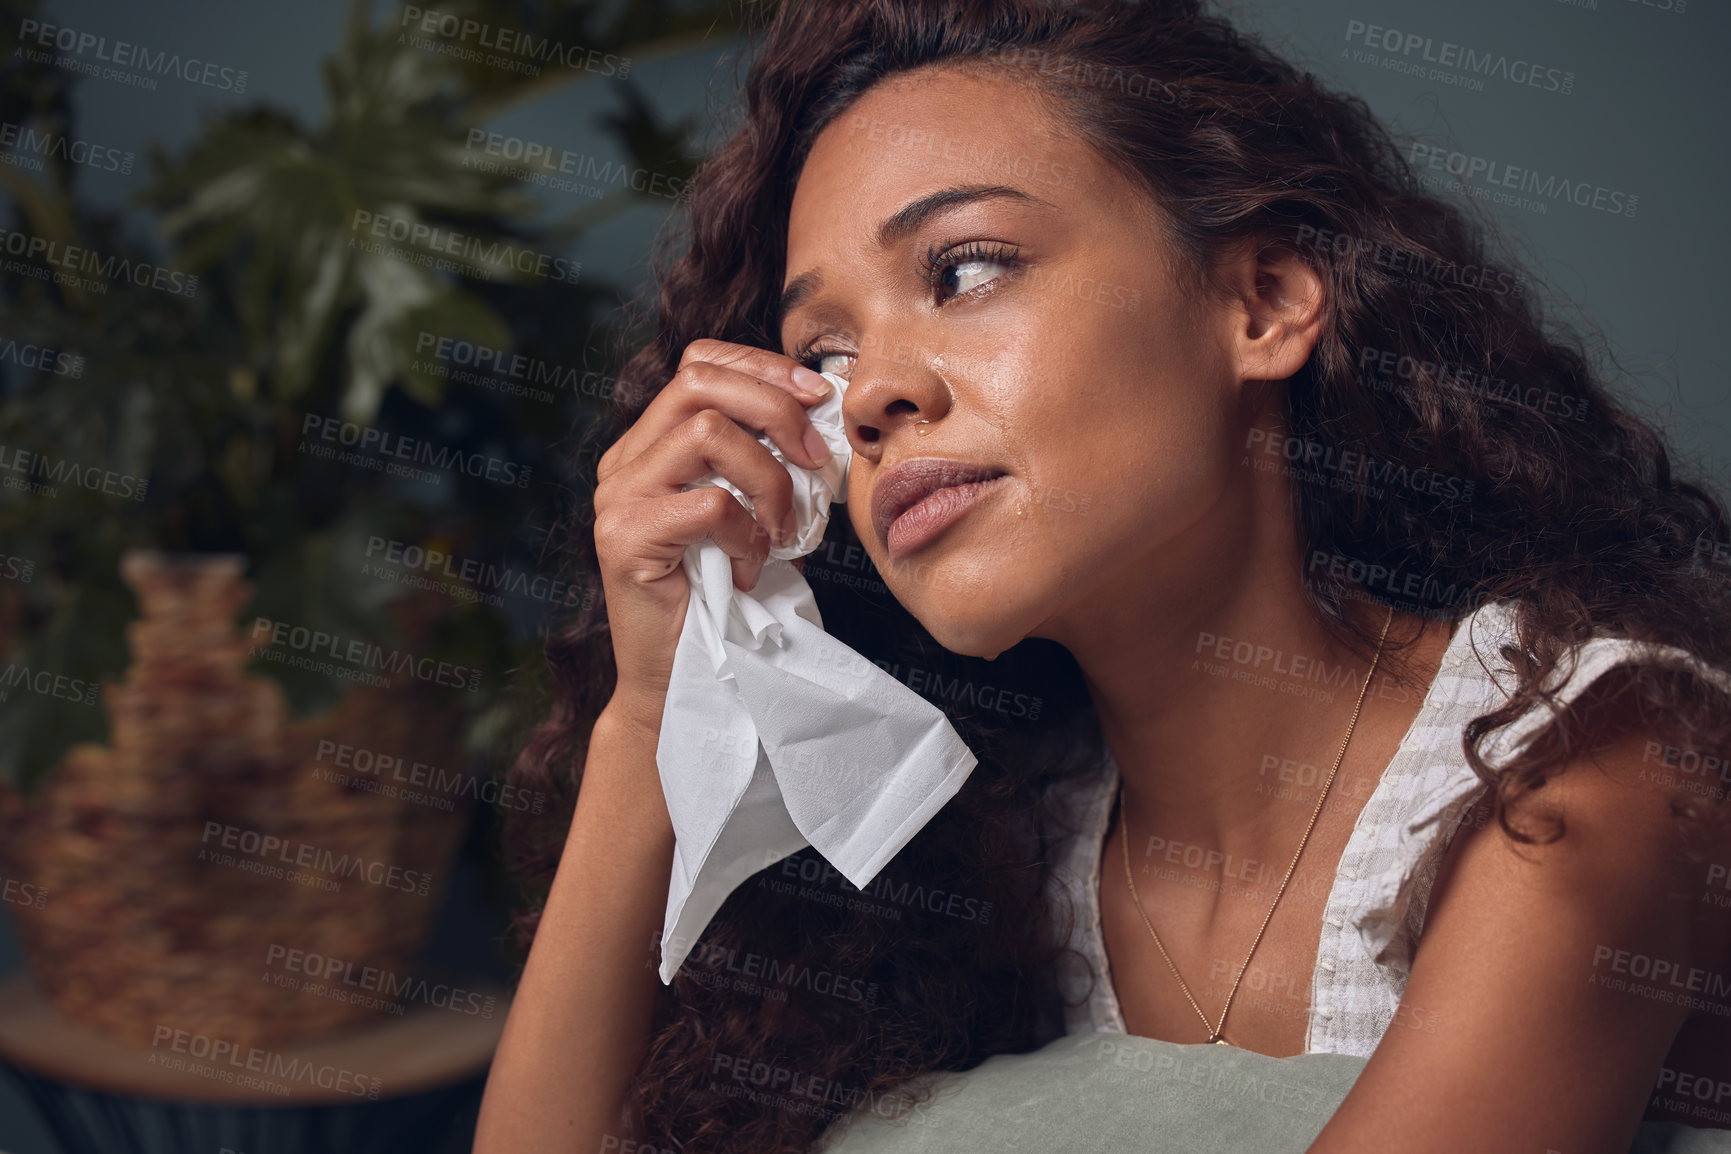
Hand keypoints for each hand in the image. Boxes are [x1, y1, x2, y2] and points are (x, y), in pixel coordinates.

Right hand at [592, 338, 835, 723]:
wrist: (682, 681)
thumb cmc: (726, 600)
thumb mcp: (754, 513)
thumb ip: (767, 460)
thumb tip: (823, 414)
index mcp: (650, 445)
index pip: (699, 364)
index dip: (763, 367)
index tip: (816, 396)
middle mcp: (623, 462)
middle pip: (698, 380)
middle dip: (775, 407)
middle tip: (816, 459)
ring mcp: (616, 498)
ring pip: (706, 432)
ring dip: (768, 477)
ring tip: (782, 528)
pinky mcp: (623, 539)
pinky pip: (709, 503)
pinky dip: (748, 532)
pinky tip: (751, 568)